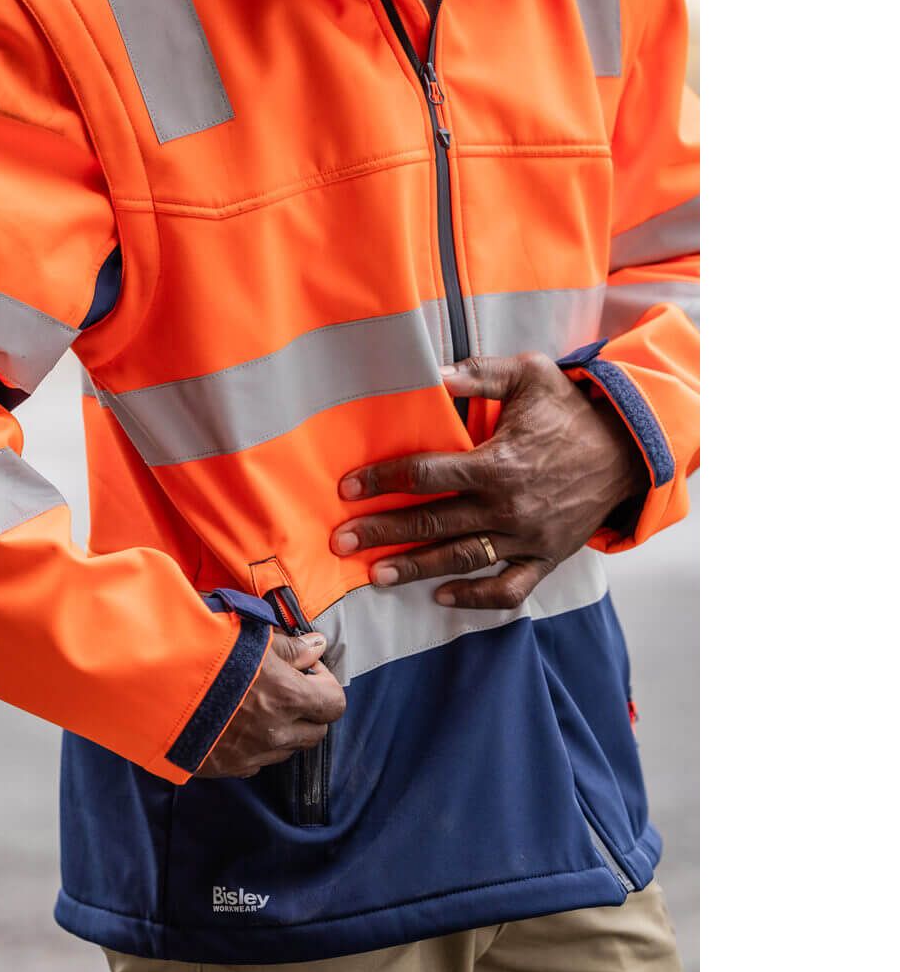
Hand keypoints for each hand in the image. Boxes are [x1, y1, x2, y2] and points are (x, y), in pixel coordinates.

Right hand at [196, 631, 345, 778]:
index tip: (308, 672)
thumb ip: (290, 648)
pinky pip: (254, 762)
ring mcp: (249, 754)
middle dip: (309, 712)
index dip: (326, 686)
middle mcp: (274, 732)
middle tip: (287, 689)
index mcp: (286, 697)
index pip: (334, 704)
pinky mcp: (224, 768)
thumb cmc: (201, 652)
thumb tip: (316, 648)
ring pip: (286, 750)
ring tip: (257, 705)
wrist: (149, 686)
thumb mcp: (249, 638)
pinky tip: (235, 724)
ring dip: (282, 730)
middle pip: (316, 733)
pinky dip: (255, 746)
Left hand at [330, 353, 648, 608]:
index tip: (348, 488)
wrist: (630, 450)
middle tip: (341, 542)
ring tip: (375, 576)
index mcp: (499, 463)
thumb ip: (480, 374)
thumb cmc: (572, 411)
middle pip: (433, 523)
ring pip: (462, 559)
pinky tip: (441, 596)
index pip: (427, 475)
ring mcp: (527, 538)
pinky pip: (508, 589)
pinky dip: (475, 597)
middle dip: (383, 532)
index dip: (383, 480)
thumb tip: (432, 374)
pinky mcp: (545, 558)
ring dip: (416, 569)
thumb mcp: (531, 374)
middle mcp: (509, 506)